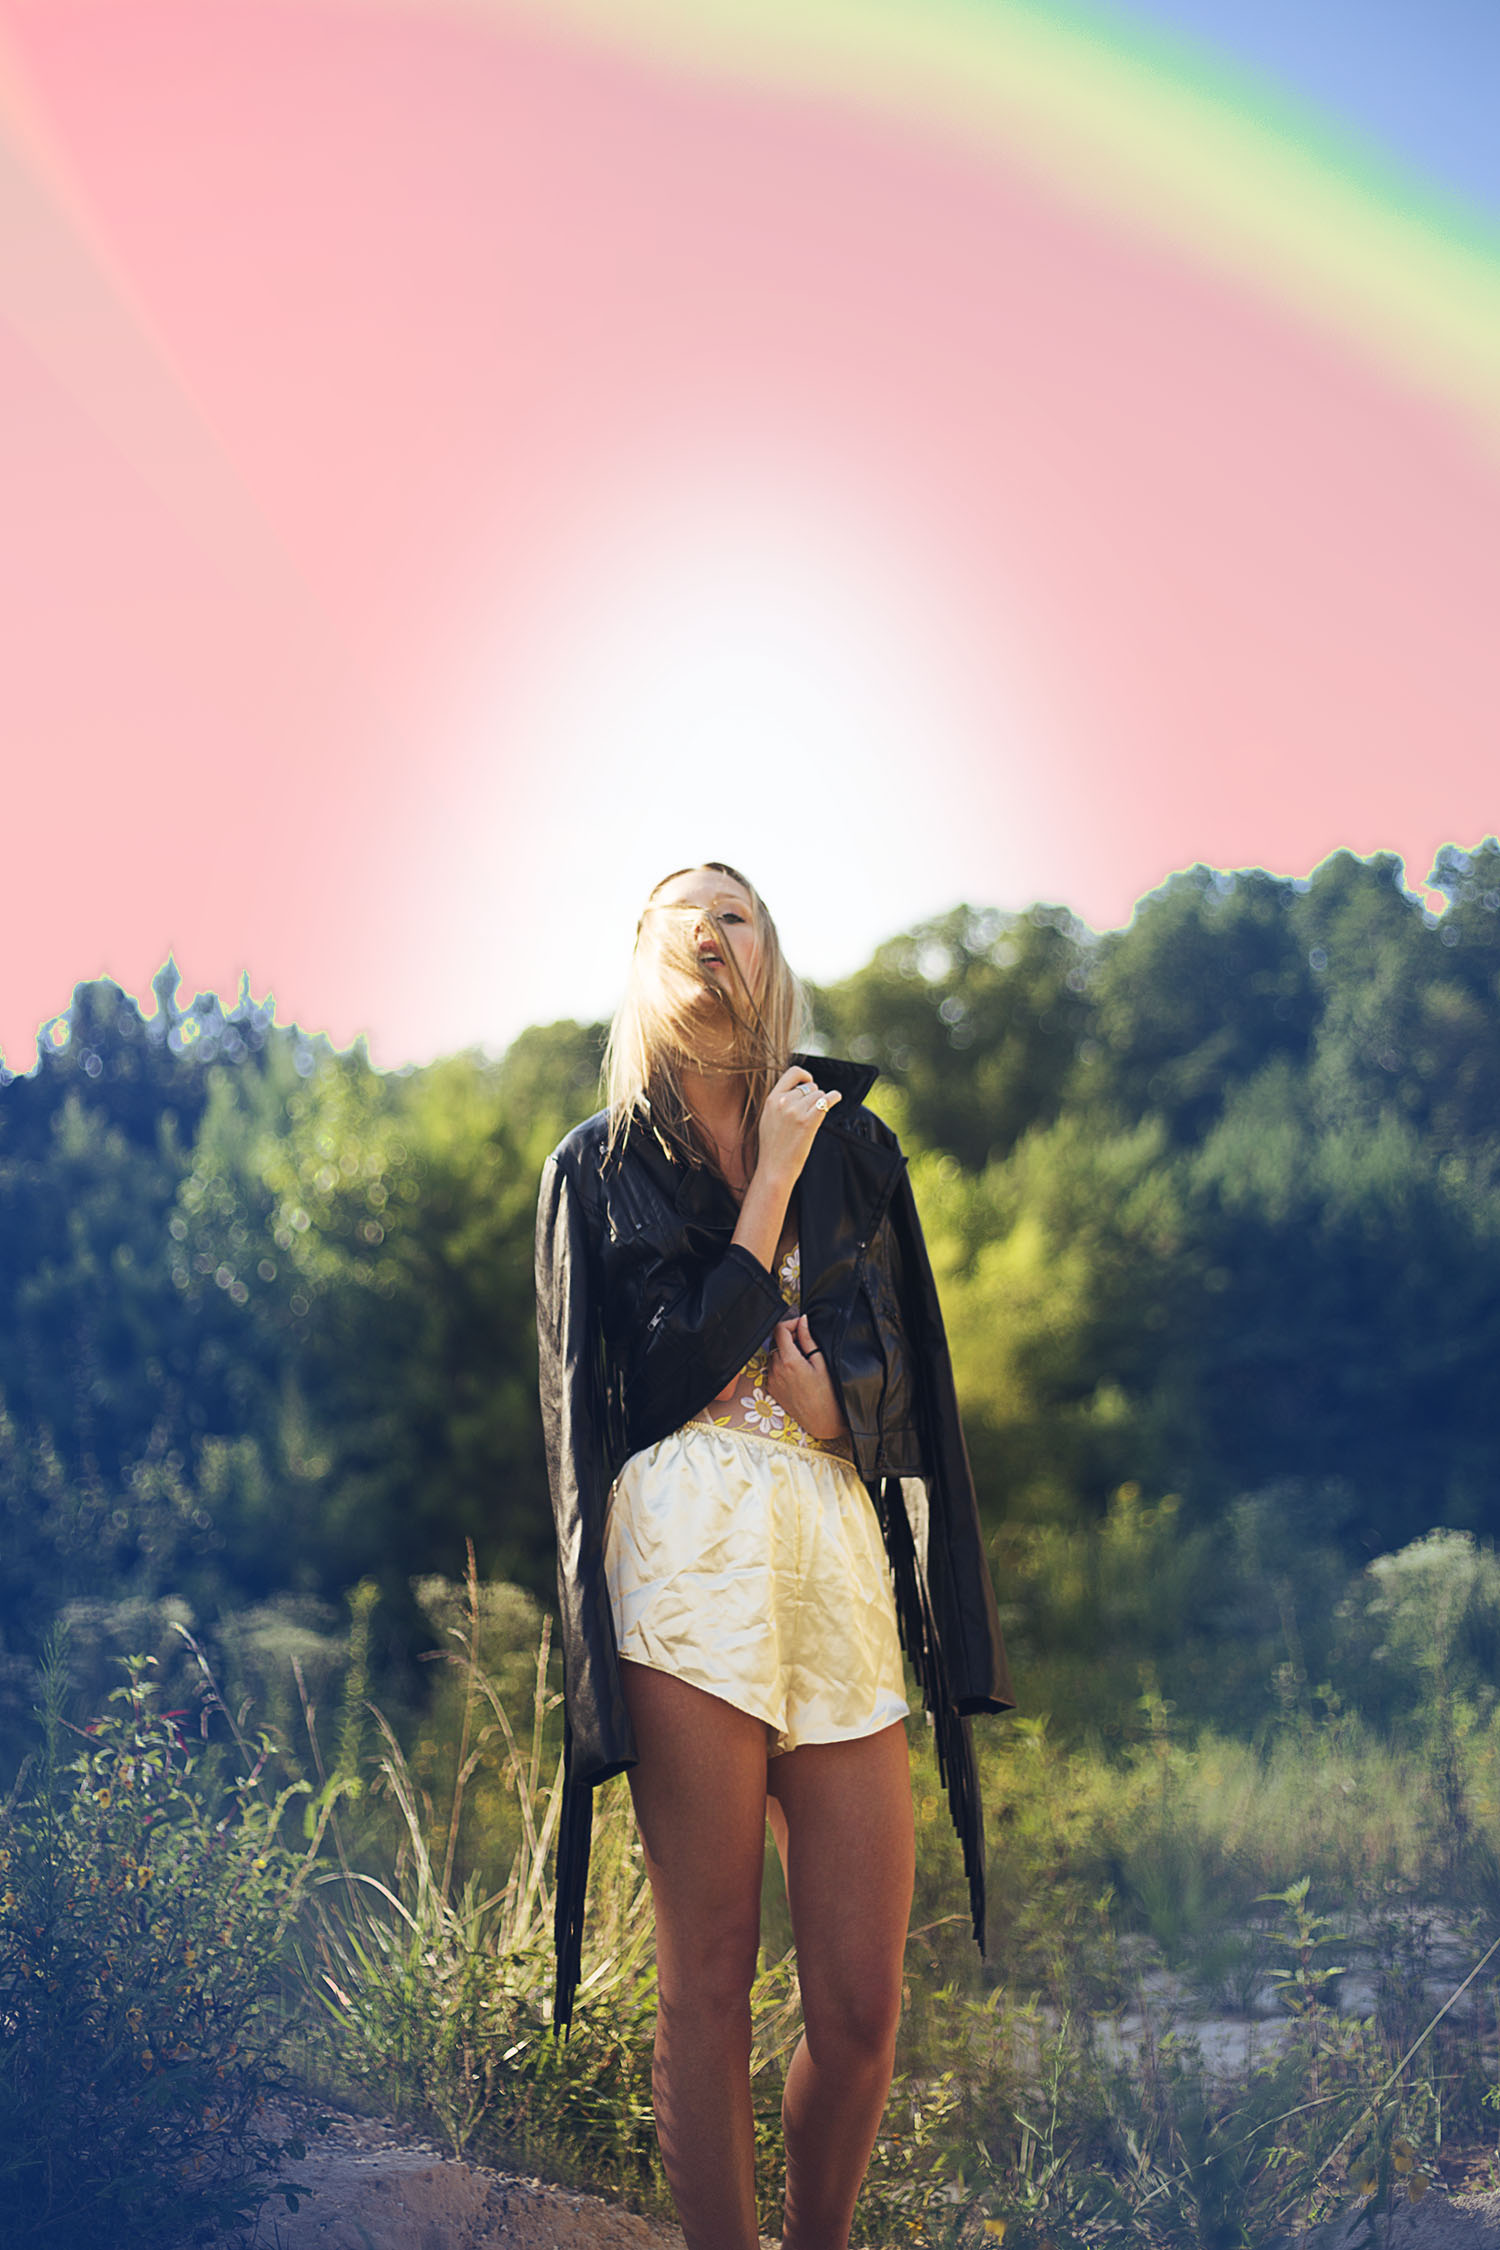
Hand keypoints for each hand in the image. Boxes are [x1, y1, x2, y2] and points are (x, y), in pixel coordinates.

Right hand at [754, 1067, 840, 1187]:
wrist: (774, 1168)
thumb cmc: (772, 1147)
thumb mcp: (768, 1118)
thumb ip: (779, 1102)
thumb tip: (796, 1090)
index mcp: (772, 1099)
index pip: (793, 1073)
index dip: (805, 1076)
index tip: (810, 1082)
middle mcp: (784, 1102)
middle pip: (810, 1087)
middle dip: (814, 1095)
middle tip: (811, 1110)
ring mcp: (796, 1111)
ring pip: (819, 1095)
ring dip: (821, 1103)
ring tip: (815, 1116)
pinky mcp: (808, 1122)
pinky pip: (827, 1101)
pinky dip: (834, 1097)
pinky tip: (836, 1098)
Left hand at [766, 1315, 845, 1440]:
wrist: (821, 1420)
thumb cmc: (826, 1393)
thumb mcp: (820, 1362)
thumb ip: (808, 1339)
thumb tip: (802, 1321)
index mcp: (789, 1360)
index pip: (780, 1330)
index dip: (790, 1323)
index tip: (801, 1326)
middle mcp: (776, 1369)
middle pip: (776, 1341)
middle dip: (789, 1337)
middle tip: (806, 1343)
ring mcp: (771, 1379)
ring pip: (773, 1354)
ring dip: (785, 1351)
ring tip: (803, 1359)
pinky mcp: (771, 1388)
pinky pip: (772, 1368)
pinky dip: (781, 1364)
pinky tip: (796, 1372)